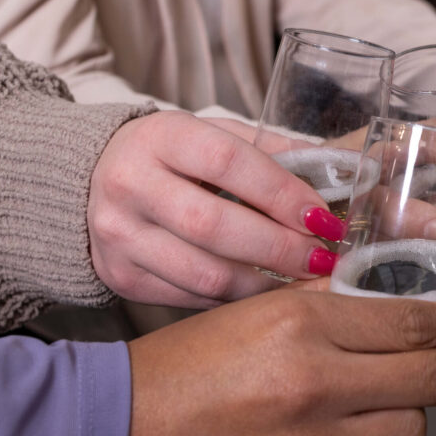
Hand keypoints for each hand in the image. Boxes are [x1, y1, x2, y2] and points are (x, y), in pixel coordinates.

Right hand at [88, 111, 346, 307]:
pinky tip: (265, 293)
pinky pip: (190, 297)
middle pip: (214, 225)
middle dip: (279, 248)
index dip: (282, 194)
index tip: (324, 218)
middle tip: (323, 259)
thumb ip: (274, 151)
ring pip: (203, 273)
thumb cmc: (171, 156)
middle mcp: (130, 184)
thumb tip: (345, 168)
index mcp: (161, 136)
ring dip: (264, 285)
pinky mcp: (119, 275)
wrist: (90, 180)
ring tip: (302, 281)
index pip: (229, 164)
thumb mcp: (213, 135)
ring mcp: (119, 234)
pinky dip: (235, 300)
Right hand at [114, 289, 435, 435]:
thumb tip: (396, 308)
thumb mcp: (256, 309)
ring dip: (418, 408)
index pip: (415, 325)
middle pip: (431, 380)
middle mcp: (313, 387)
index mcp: (300, 327)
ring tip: (405, 392)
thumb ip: (328, 307)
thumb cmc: (179, 364)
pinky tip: (357, 426)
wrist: (120, 431)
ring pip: (409, 430)